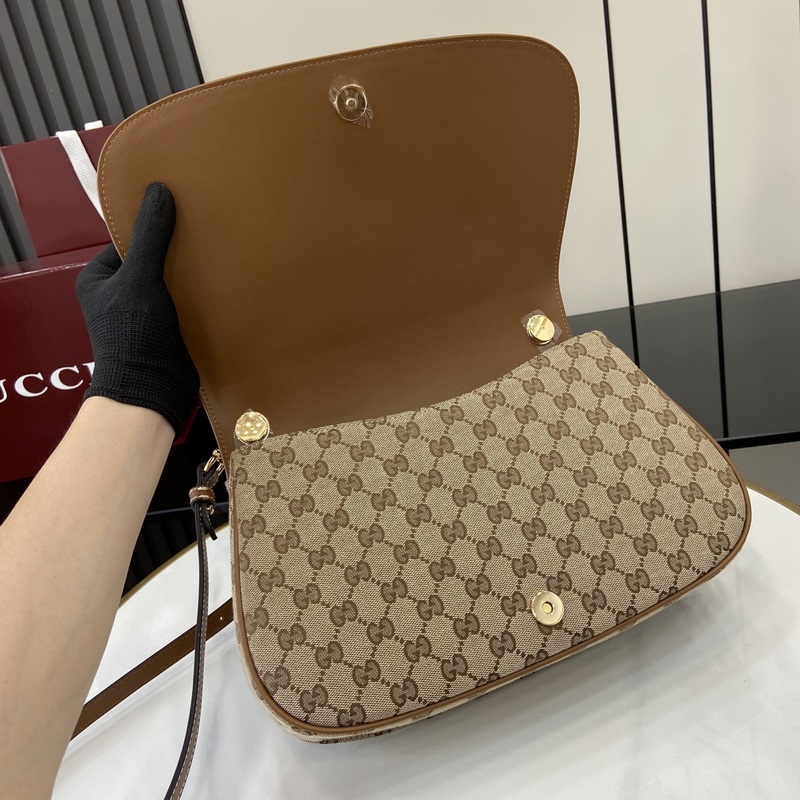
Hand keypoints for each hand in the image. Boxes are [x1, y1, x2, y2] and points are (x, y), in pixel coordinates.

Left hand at [76, 182, 198, 434]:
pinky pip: (184, 303)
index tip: (181, 213)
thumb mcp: (140, 279)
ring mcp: (143, 314)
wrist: (153, 391)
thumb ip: (151, 237)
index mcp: (99, 279)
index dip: (153, 227)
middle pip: (152, 259)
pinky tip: (221, 284)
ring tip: (218, 255)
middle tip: (205, 232)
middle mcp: (118, 295)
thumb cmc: (134, 335)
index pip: (129, 241)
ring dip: (191, 274)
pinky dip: (200, 295)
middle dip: (177, 250)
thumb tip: (159, 190)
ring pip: (171, 282)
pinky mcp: (167, 330)